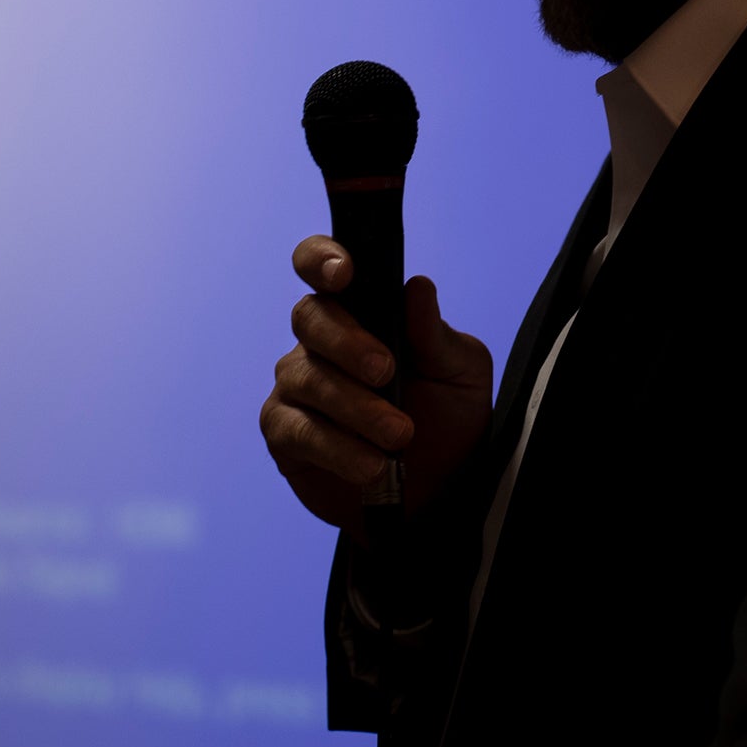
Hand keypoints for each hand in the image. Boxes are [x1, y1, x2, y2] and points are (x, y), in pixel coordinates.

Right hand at [260, 235, 492, 543]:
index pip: (322, 264)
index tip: (343, 273)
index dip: (321, 258)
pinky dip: (337, 448)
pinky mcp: (286, 433)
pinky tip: (371, 465)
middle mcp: (322, 339)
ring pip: (307, 378)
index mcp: (363, 308)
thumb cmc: (449, 414)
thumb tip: (417, 286)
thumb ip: (434, 333)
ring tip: (398, 436)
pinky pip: (298, 430)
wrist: (442, 487)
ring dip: (355, 407)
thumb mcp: (459, 372)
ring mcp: (298, 384)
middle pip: (310, 317)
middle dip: (347, 343)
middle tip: (387, 372)